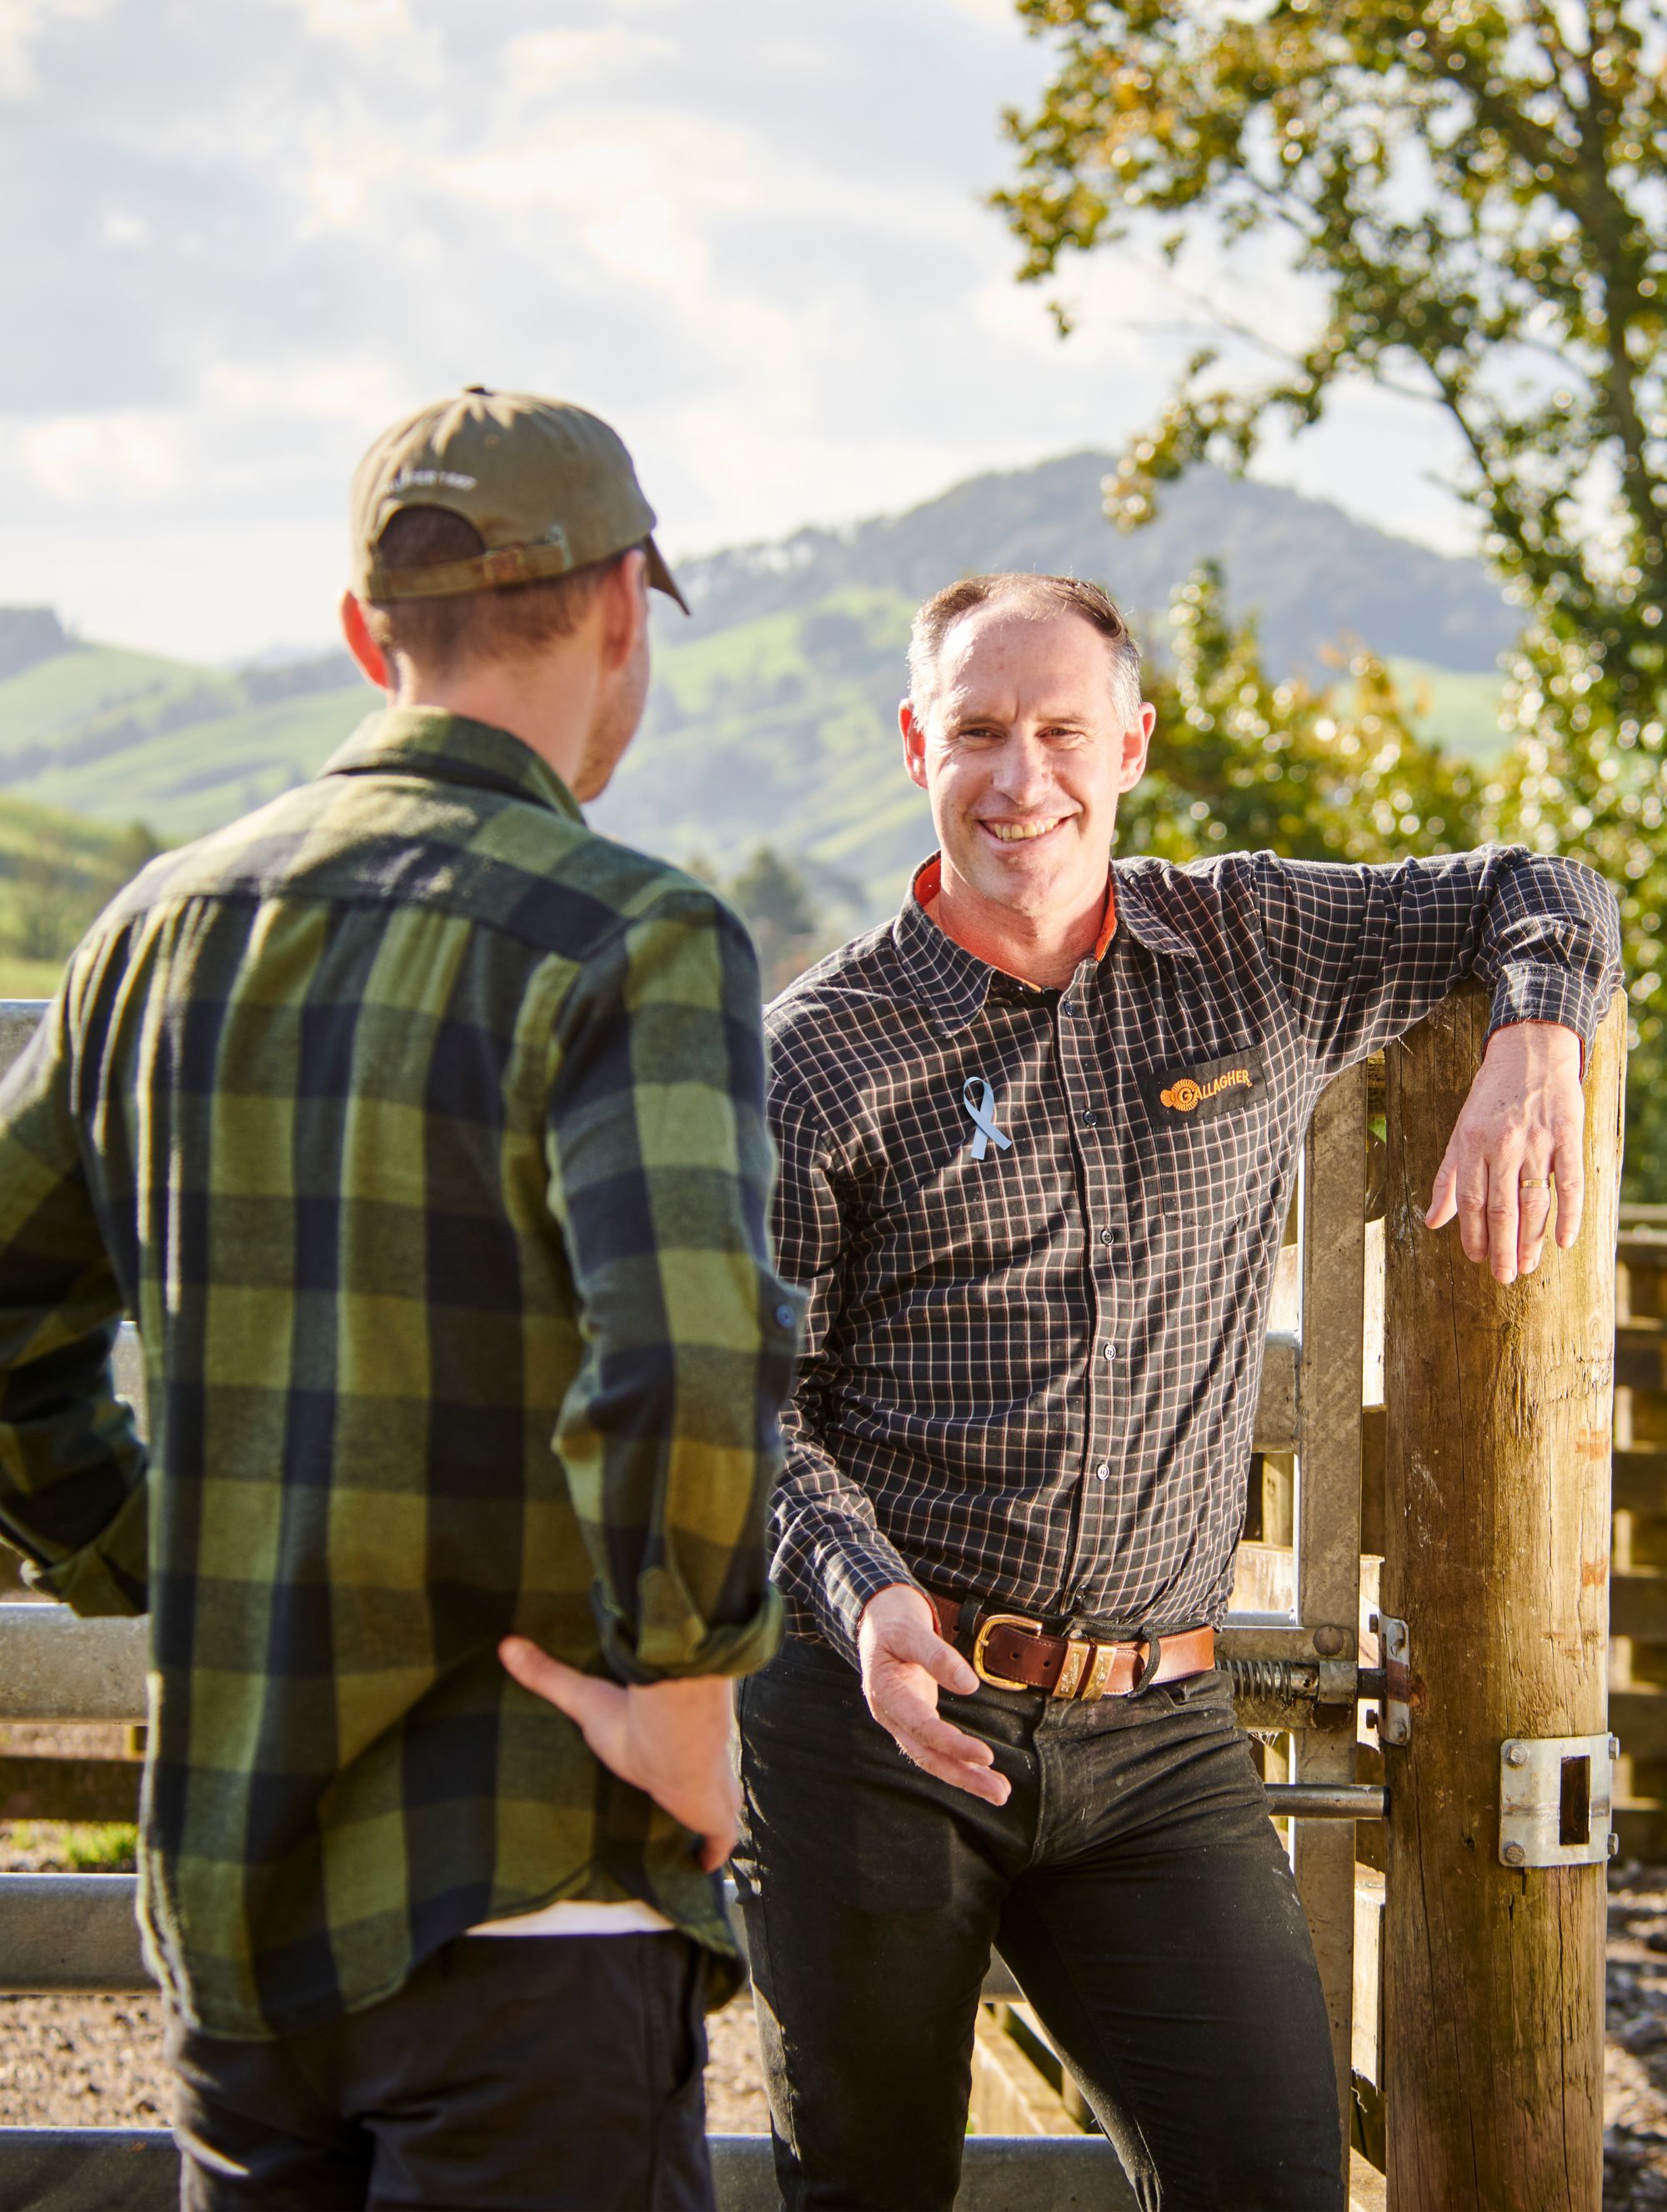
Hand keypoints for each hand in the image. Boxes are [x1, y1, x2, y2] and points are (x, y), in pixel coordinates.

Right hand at [499, 1638, 739, 1871]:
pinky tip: (701, 1868)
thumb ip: (549, 1676)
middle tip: (670, 1807)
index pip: (678, 1748)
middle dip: (691, 1792)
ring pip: (715, 1811)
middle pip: (699, 1779)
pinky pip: (718, 1846)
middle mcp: (698, 1764)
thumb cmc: (633, 1719)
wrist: (672, 1738)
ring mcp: (712, 1795)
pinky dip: (711, 1856)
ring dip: (703, 1823)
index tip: (659, 1766)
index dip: (671, 1759)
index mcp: (674, 1739)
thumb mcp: (584, 1699)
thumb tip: (507, 1645)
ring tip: (685, 1840)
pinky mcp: (716, 1822)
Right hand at [857, 1585, 1009, 1805]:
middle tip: (1001, 1793)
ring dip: (965, 1777)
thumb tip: (969, 1686)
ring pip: (931, 1757)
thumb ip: (936, 1655)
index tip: (985, 1756)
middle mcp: (891, 1714)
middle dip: (963, 1777)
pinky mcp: (914, 1718)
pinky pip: (935, 1747)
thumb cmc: (892, 1620)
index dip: (952, 1745)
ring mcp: (902, 1719)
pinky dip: (958, 1761)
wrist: (876, 1617)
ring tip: (1000, 1791)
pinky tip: (982, 1773)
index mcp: (885, 1693)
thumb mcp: (910, 1628)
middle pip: (926, 1755)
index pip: (921, 1727)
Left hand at [1424, 1019, 1583, 1285]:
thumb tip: (1431, 1221)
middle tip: (1503, 1276)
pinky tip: (1564, 1241)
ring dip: (1531, 1239)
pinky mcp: (1567, 1136)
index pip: (1469, 1200)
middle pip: (1500, 1207)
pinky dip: (1569, 1214)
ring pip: (1533, 1201)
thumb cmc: (1491, 1097)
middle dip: (1501, 1248)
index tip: (1476, 1259)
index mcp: (1471, 1145)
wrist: (1529, 1052)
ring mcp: (1537, 1141)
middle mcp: (1502, 1145)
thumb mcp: (1461, 1132)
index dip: (1471, 1234)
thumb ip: (1448, 1178)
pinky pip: (1570, 1183)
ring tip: (1528, 1266)